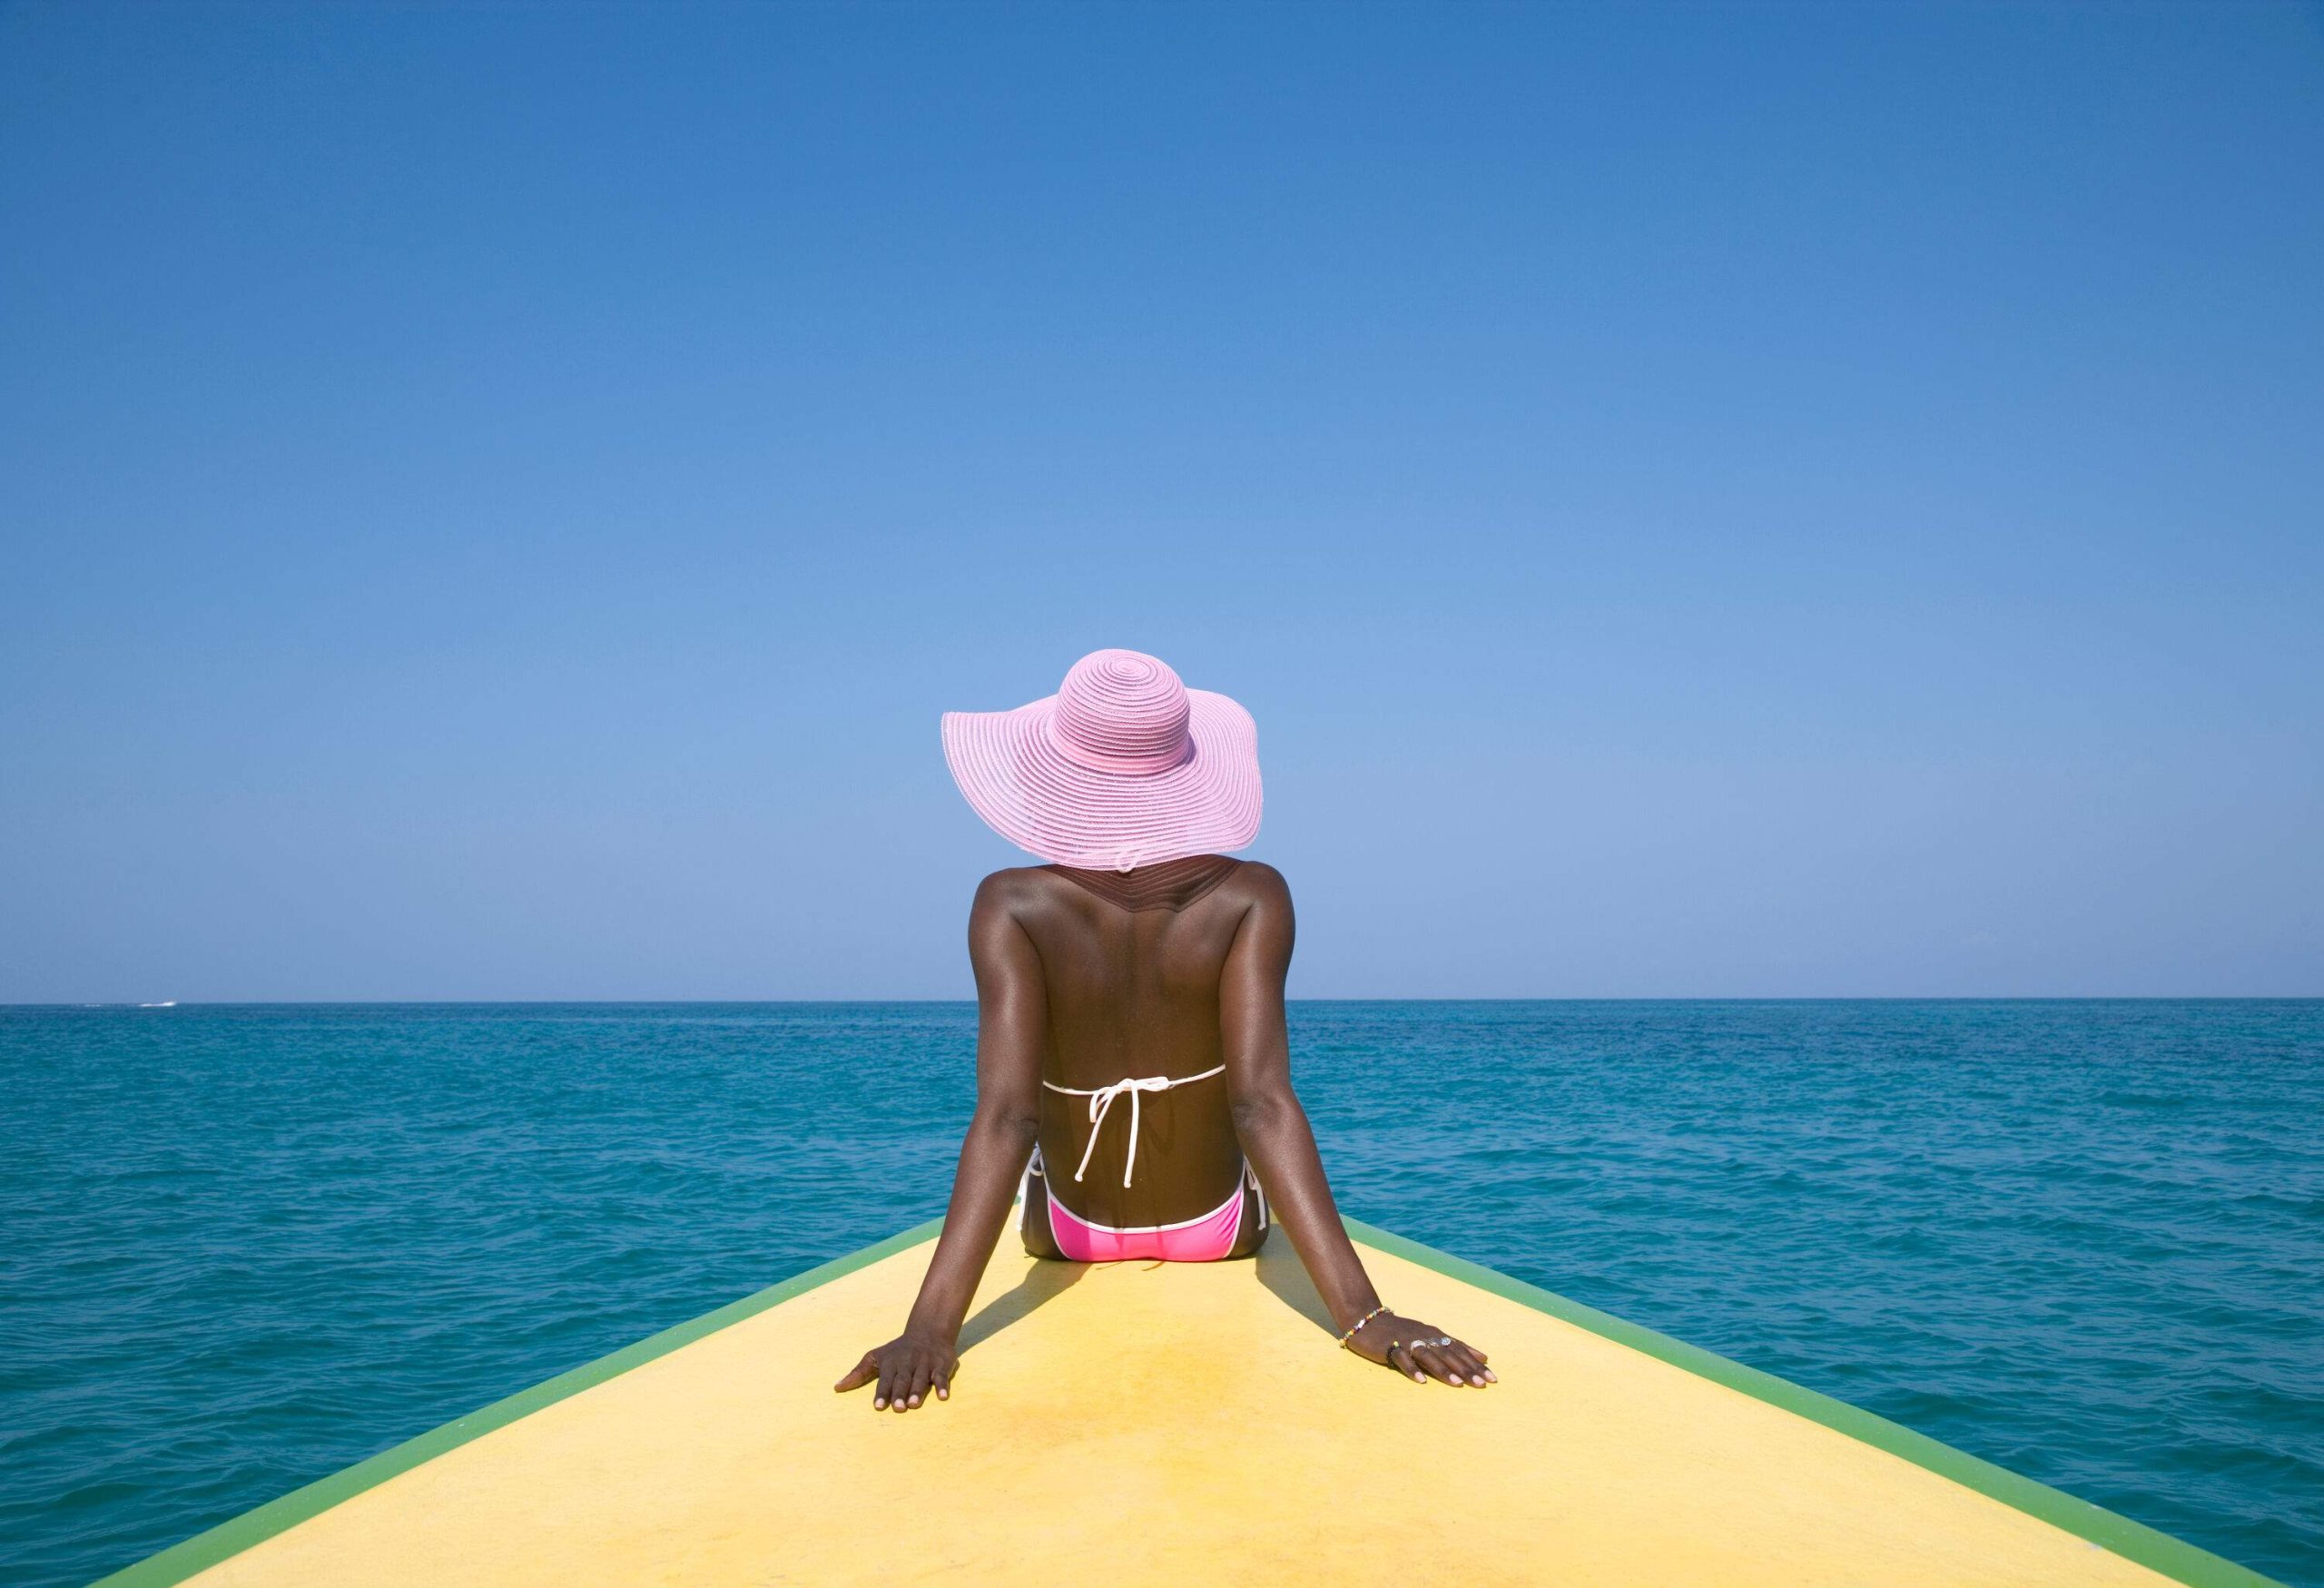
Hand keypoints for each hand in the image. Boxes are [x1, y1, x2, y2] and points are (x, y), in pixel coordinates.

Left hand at [834, 1331, 957, 1411]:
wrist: (928, 1331)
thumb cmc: (898, 1351)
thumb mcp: (876, 1357)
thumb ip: (858, 1373)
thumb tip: (836, 1388)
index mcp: (891, 1362)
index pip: (885, 1379)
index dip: (882, 1393)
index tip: (878, 1406)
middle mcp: (907, 1362)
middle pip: (902, 1379)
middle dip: (899, 1393)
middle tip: (897, 1408)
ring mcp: (925, 1363)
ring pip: (920, 1378)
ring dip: (917, 1390)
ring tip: (913, 1404)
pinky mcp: (941, 1364)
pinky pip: (942, 1376)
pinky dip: (942, 1386)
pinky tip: (942, 1397)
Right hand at [1346, 1311, 1494, 1386]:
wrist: (1367, 1320)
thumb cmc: (1402, 1331)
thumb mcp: (1430, 1335)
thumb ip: (1455, 1345)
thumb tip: (1483, 1357)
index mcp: (1435, 1334)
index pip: (1460, 1349)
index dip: (1476, 1364)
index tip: (1492, 1378)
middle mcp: (1424, 1336)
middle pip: (1448, 1354)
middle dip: (1466, 1369)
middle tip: (1482, 1384)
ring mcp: (1407, 1341)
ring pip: (1428, 1356)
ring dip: (1443, 1370)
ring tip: (1458, 1384)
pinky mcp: (1389, 1348)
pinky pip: (1402, 1359)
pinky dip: (1412, 1369)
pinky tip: (1421, 1381)